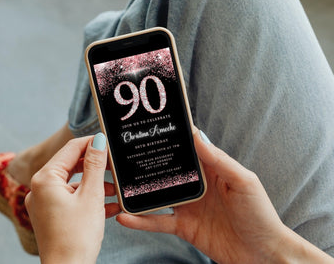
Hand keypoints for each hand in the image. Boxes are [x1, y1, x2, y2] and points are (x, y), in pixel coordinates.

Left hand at [25, 134, 119, 263]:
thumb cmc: (77, 236)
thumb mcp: (91, 195)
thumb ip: (95, 165)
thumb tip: (98, 140)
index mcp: (45, 179)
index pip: (70, 149)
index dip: (91, 142)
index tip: (108, 140)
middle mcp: (40, 189)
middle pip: (71, 166)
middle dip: (94, 166)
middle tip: (114, 166)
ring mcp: (44, 203)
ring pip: (73, 184)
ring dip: (94, 185)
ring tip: (114, 190)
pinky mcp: (51, 216)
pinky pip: (71, 199)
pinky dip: (88, 199)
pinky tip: (107, 206)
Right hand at [116, 128, 332, 262]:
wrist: (263, 254)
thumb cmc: (260, 215)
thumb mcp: (243, 182)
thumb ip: (220, 160)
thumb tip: (198, 136)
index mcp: (211, 170)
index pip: (187, 149)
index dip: (171, 138)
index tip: (151, 128)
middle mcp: (195, 185)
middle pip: (166, 170)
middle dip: (146, 162)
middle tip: (123, 154)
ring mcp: (187, 206)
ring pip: (157, 195)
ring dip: (138, 191)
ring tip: (116, 185)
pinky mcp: (183, 227)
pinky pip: (158, 222)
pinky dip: (141, 221)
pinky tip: (125, 217)